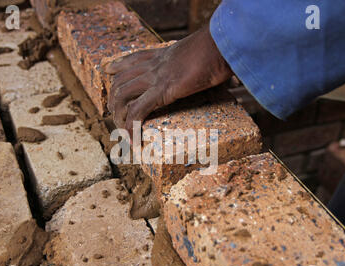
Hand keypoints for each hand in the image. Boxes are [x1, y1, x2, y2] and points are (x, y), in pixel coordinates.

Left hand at [103, 25, 232, 134]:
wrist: (223, 44)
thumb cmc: (223, 51)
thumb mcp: (210, 59)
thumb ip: (211, 69)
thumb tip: (235, 81)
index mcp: (165, 54)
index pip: (134, 58)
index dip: (118, 65)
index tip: (109, 71)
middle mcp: (155, 64)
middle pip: (121, 79)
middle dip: (113, 100)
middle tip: (115, 116)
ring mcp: (156, 76)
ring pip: (123, 95)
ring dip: (119, 117)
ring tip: (123, 134)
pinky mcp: (162, 90)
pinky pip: (138, 111)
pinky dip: (132, 128)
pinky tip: (134, 142)